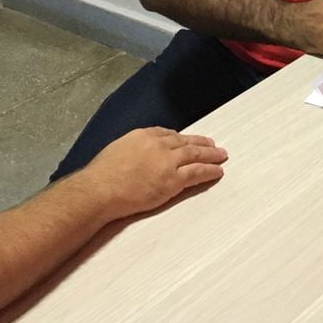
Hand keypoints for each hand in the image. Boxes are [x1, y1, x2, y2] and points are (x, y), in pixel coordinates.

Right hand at [80, 127, 227, 217]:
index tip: (187, 140)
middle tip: (212, 144)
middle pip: (185, 142)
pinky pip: (196, 173)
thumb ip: (132, 150)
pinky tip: (218, 170)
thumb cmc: (102, 175)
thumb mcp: (117, 150)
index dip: (180, 138)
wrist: (101, 189)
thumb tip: (137, 155)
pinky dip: (210, 170)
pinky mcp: (173, 180)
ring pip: (195, 155)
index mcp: (143, 135)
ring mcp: (167, 162)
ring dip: (211, 155)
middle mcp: (158, 145)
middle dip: (201, 143)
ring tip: (222, 155)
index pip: (167, 133)